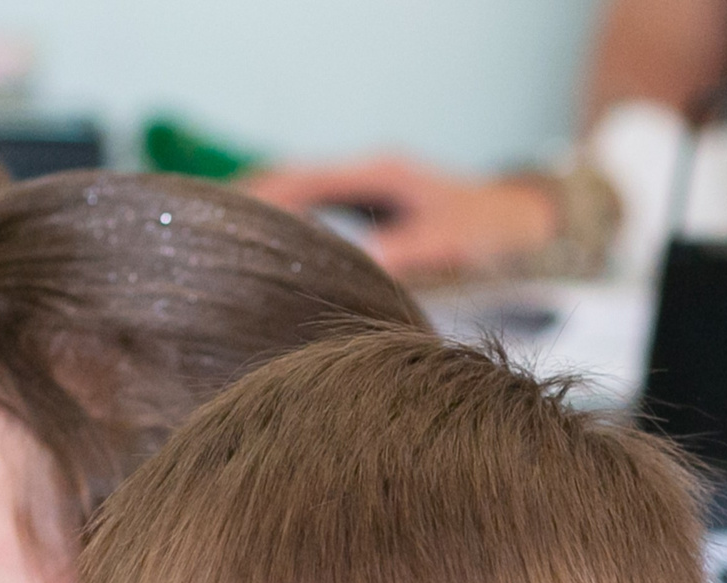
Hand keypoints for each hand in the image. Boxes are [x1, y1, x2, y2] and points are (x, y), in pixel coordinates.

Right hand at [240, 154, 557, 279]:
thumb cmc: (490, 230)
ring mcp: (365, 190)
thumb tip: (362, 266)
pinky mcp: (368, 209)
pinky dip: (284, 227)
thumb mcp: (450, 241)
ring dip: (263, 216)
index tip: (224, 221)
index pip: (303, 179)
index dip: (261, 199)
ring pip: (298, 196)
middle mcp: (366, 174)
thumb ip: (406, 251)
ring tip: (218, 246)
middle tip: (203, 235)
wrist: (524, 222)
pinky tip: (262, 254)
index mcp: (378, 172)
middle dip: (249, 206)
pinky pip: (313, 212)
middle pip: (290, 182)